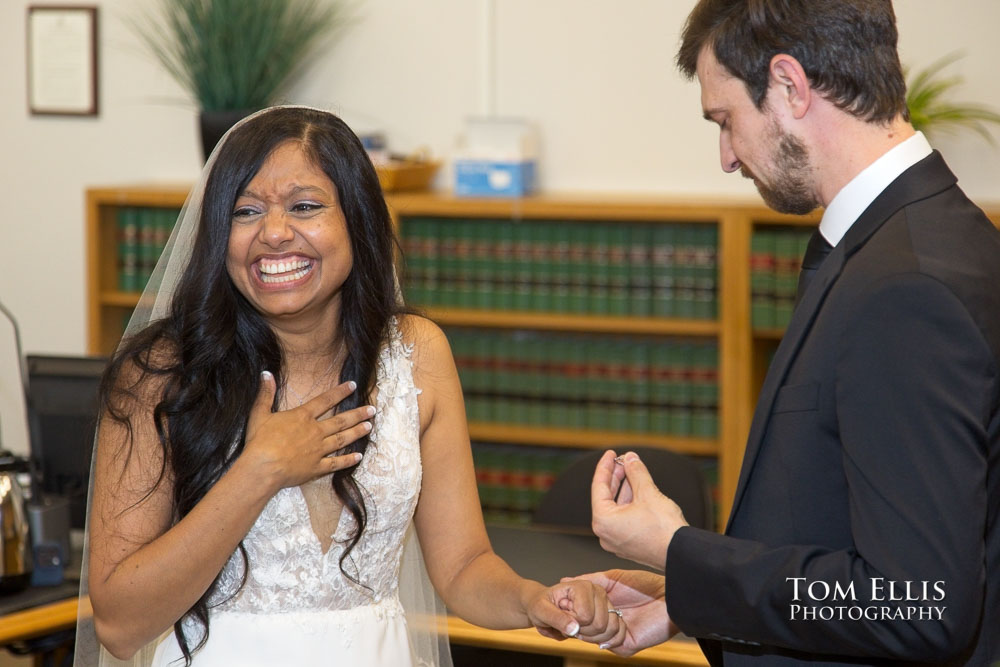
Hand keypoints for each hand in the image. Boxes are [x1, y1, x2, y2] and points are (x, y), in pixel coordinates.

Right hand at [243, 372, 371, 491]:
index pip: (325, 400)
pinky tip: (358, 456)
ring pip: (342, 439)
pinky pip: (336, 463)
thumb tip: (266, 373)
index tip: (353, 385)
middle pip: (341, 420)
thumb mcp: (259, 413)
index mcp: (302, 417)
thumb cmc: (259, 441)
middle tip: (372, 409)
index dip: (340, 392)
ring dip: (357, 432)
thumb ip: (265, 393)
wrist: (262, 467)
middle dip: (358, 414)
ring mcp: (318, 450)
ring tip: (369, 426)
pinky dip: (348, 460)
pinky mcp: (317, 467)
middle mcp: (315, 431)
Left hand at [521, 580, 625, 650]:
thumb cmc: (541, 605)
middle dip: (582, 632)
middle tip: (569, 624)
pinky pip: (616, 634)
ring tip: (578, 628)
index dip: (571, 623)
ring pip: (610, 630)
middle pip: (599, 624)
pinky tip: (589, 635)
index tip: (562, 615)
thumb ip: (556, 618)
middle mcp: (597, 591)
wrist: (545, 607)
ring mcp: (606, 602)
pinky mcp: (610, 614)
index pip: (585, 616)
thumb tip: (574, 628)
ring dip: (591, 637)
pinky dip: (603, 640)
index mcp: (581, 586)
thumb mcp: (540, 611)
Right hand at [568, 569, 677, 655]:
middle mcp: (607, 624)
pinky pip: (608, 643)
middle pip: (581, 628)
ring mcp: (615, 636)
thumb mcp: (612, 578)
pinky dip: (612, 631)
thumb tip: (565, 580)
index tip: (564, 602)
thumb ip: (589, 580)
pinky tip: (623, 620)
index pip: (578, 615)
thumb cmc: (646, 585)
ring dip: (599, 623)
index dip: (571, 609)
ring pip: (592, 638)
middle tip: (589, 606)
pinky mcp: (625, 645)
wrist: (669, 597)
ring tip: (615, 611)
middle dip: (580, 617)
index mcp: (602, 609)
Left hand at [591, 450, 687, 568]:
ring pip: (617, 508)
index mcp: (603, 521)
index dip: (605, 466)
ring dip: (625, 489)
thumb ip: (636, 472)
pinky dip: (629, 504)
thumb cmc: (663, 528)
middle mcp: (605, 533)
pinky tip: (639, 490)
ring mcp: (616, 541)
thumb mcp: (648, 493)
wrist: (682, 554)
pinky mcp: (629, 545)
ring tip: (633, 471)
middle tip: (623, 460)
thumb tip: (630, 458)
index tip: (611, 453)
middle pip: (606, 498)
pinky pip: (624, 519)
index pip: (598, 486)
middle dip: (616, 477)